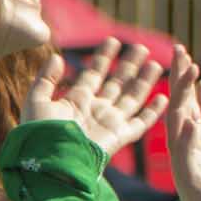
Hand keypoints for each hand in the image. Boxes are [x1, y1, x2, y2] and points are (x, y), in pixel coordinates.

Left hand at [21, 37, 167, 159]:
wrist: (51, 159)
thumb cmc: (41, 133)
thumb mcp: (37, 100)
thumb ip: (46, 78)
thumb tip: (56, 57)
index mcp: (77, 100)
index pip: (94, 73)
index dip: (103, 57)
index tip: (113, 40)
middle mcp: (97, 109)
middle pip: (118, 83)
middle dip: (129, 65)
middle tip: (141, 48)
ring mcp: (110, 122)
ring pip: (132, 97)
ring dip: (144, 81)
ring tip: (155, 64)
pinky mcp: (121, 136)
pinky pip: (141, 122)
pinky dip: (153, 111)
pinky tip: (163, 97)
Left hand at [163, 47, 200, 200]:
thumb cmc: (200, 199)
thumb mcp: (191, 175)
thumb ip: (188, 149)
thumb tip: (189, 122)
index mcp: (175, 140)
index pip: (174, 105)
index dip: (176, 83)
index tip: (178, 63)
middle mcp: (183, 135)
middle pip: (180, 98)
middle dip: (179, 75)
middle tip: (180, 49)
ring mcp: (197, 138)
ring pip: (192, 104)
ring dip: (189, 83)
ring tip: (189, 61)